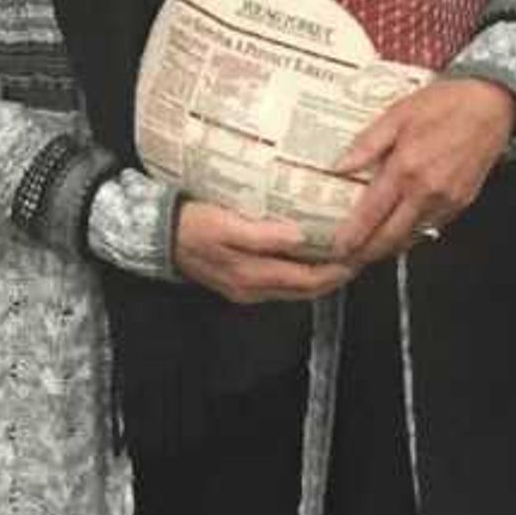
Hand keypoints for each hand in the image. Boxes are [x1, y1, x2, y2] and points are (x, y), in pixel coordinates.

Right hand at [172, 199, 352, 307]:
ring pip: (294, 288)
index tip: (359, 255)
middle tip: (358, 256)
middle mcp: (252, 288)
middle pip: (306, 289)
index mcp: (252, 275)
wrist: (156, 235)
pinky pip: (280, 281)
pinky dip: (299, 271)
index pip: (308, 280)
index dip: (337, 271)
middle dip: (335, 276)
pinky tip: (304, 254)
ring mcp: (245, 288)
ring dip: (319, 275)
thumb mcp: (225, 225)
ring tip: (338, 255)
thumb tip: (298, 235)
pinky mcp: (238, 281)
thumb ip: (262, 234)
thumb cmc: (189, 226)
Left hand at [329, 75, 515, 266]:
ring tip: (366, 249)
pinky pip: (430, 227)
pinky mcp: (461, 202)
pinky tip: (397, 230)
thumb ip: (367, 143)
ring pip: (411, 238)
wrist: (491, 104)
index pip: (371, 214)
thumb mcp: (398, 113)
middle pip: (391, 237)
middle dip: (366, 254)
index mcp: (406, 168)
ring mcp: (446, 200)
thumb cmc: (447, 104)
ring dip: (388, 248)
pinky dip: (411, 234)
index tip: (336, 248)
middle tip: (346, 259)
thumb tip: (340, 165)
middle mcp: (427, 190)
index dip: (352, 236)